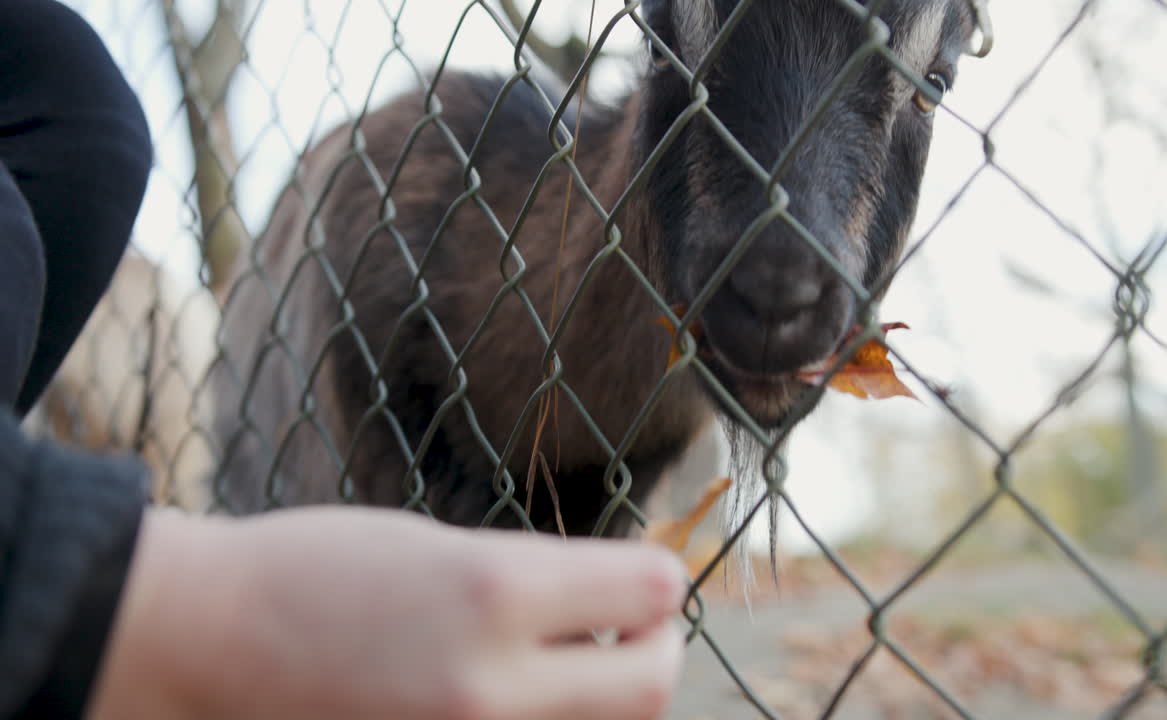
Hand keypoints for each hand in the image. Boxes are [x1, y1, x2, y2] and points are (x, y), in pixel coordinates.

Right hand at [88, 506, 687, 719]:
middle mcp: (492, 681)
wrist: (207, 641)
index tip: (647, 577)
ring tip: (573, 663)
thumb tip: (617, 602)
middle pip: (651, 685)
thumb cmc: (316, 569)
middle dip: (659, 649)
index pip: (651, 591)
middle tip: (639, 631)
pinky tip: (517, 695)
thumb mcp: (439, 545)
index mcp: (493, 589)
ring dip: (609, 694)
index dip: (661, 578)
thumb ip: (536, 579)